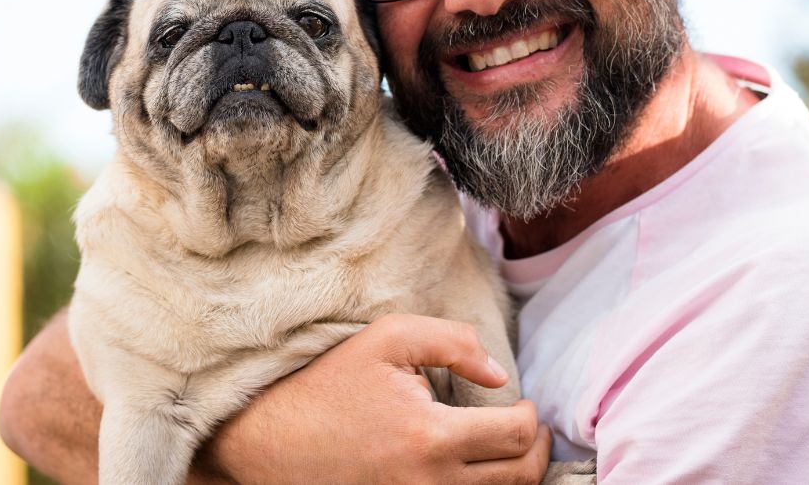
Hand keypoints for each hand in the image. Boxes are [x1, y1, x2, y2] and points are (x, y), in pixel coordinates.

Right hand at [200, 313, 550, 484]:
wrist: (271, 439)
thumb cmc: (330, 383)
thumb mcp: (388, 338)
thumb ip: (453, 342)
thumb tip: (500, 376)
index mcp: (430, 436)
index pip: (515, 438)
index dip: (532, 419)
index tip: (526, 405)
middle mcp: (430, 484)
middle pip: (518, 480)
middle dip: (537, 452)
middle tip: (534, 430)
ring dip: (516, 477)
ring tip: (515, 451)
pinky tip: (481, 472)